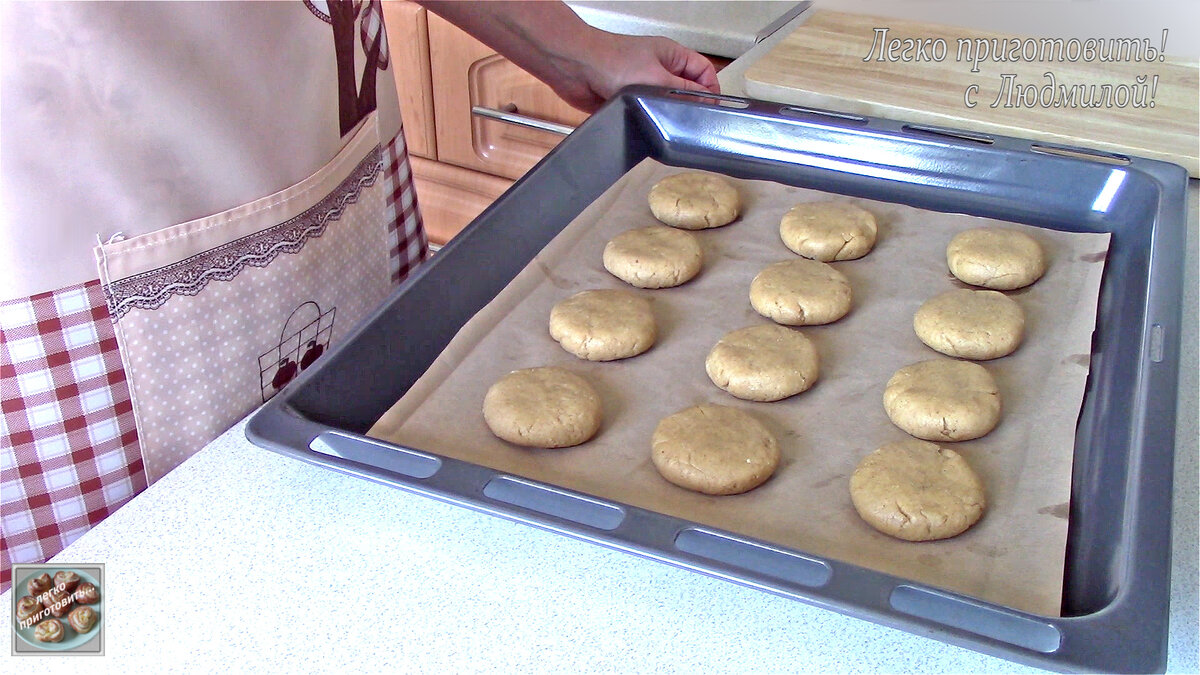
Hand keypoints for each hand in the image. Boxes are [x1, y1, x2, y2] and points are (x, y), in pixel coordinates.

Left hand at [547, 31, 720, 112]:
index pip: (704, 71)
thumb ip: (684, 92)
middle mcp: (660, 70)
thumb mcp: (657, 77)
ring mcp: (644, 86)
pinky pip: (647, 114)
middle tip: (692, 122)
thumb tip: (705, 102)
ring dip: (667, 115)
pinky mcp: (629, 101)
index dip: (711, 90)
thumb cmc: (610, 60)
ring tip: (669, 125)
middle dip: (690, 105)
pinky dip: (650, 121)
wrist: (575, 68)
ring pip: (666, 105)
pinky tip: (651, 128)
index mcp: (672, 56)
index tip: (712, 110)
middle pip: (687, 91)